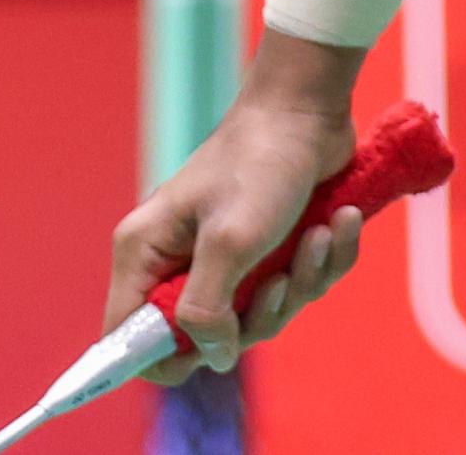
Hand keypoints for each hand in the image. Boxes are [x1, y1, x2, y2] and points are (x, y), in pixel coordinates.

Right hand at [103, 66, 368, 377]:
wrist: (311, 109)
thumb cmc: (261, 166)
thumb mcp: (228, 242)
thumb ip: (206, 310)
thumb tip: (212, 357)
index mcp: (146, 254)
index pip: (127, 337)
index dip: (164, 356)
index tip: (213, 351)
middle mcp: (181, 261)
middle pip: (209, 338)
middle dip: (259, 314)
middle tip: (280, 279)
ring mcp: (230, 257)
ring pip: (264, 314)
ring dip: (302, 279)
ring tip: (318, 233)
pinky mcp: (274, 248)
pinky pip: (302, 284)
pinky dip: (327, 259)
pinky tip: (337, 223)